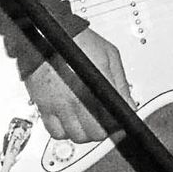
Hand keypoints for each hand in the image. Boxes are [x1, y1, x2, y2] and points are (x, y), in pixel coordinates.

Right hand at [23, 26, 129, 144]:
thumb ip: (120, 82)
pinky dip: (64, 133)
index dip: (120, 123)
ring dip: (85, 134)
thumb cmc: (80, 41)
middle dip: (104, 130)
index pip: (113, 117)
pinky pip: (55, 132)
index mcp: (96, 84)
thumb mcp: (110, 56)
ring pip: (75, 136)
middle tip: (107, 123)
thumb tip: (129, 102)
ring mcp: (58, 104)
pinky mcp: (43, 106)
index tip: (122, 122)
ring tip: (90, 124)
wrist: (50, 35)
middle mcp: (77, 98)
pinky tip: (70, 123)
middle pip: (94, 132)